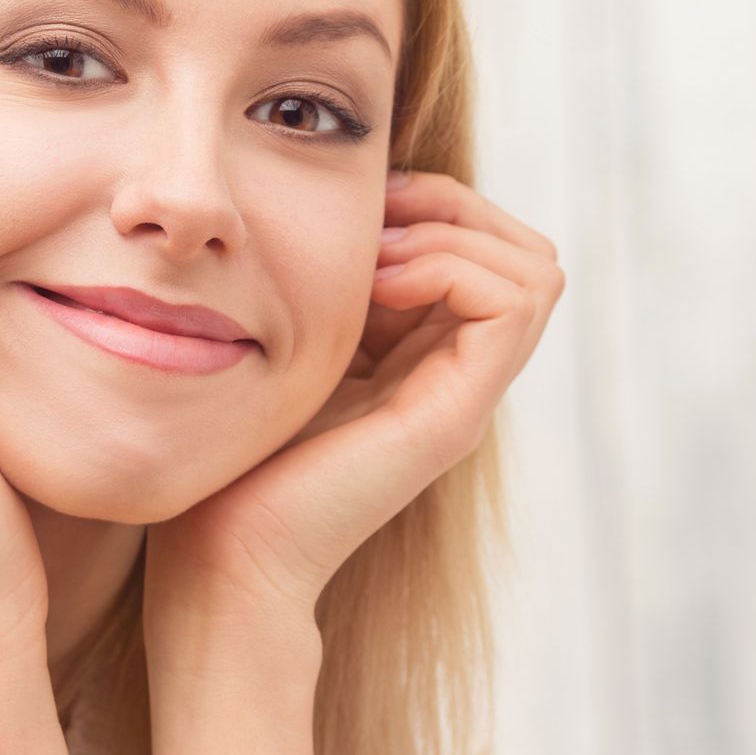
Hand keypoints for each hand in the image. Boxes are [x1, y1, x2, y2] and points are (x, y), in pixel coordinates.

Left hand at [146, 169, 564, 626]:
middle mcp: (455, 374)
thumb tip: (346, 207)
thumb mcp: (286, 341)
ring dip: (454, 234)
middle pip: (523, 249)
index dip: (432, 201)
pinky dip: (451, 266)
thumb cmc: (233, 453)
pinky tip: (379, 286)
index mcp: (420, 354)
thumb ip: (326, 289)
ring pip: (534, 268)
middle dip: (453, 205)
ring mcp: (464, 396)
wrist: (222, 553)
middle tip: (377, 221)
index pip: (483, 243)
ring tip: (376, 261)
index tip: (361, 208)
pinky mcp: (456, 415)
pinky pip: (513, 302)